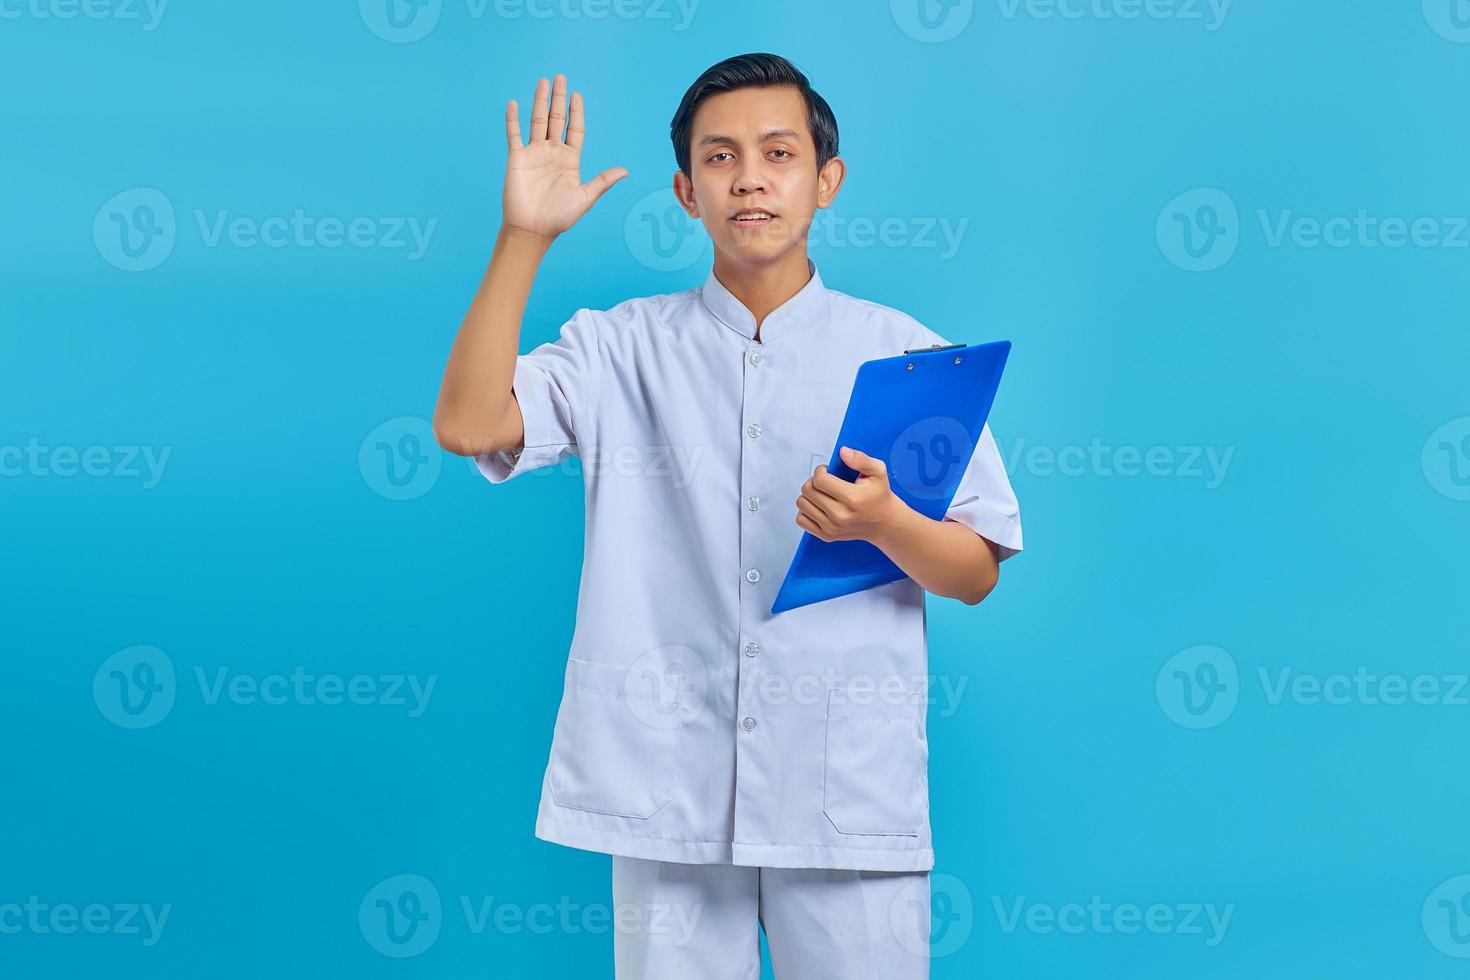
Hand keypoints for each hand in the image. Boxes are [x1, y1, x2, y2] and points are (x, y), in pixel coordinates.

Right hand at [502, 74, 627, 241]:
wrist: (533, 229)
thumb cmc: (560, 218)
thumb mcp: (585, 198)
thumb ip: (602, 181)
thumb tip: (625, 170)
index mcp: (570, 160)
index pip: (575, 129)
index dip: (576, 112)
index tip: (577, 95)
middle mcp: (552, 153)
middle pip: (556, 119)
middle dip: (558, 98)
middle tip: (560, 77)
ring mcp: (534, 154)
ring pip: (537, 121)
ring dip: (539, 101)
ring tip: (542, 82)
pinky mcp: (517, 159)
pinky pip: (514, 135)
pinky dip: (513, 119)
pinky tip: (514, 103)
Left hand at [794, 446, 906, 543]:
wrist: (884, 523)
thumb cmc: (879, 496)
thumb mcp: (878, 472)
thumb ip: (860, 459)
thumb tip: (843, 452)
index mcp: (851, 498)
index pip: (819, 480)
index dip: (820, 470)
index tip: (827, 471)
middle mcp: (840, 515)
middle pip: (808, 490)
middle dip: (814, 481)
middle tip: (825, 481)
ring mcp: (832, 528)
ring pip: (802, 504)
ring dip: (809, 495)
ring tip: (823, 494)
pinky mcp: (826, 535)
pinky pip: (801, 520)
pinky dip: (806, 510)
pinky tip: (819, 506)